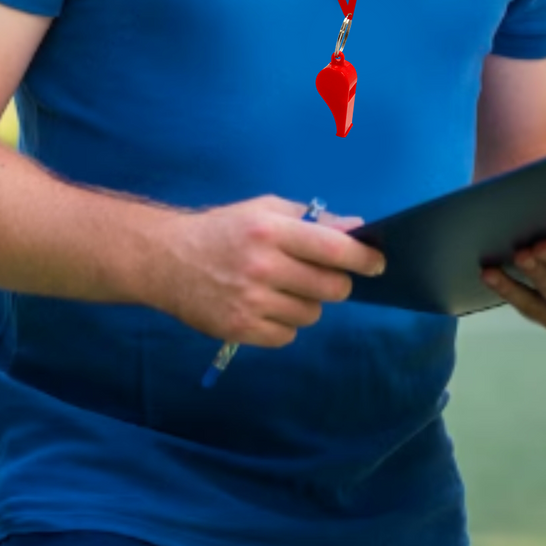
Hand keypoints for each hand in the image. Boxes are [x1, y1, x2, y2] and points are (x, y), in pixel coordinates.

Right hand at [157, 196, 384, 348]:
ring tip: (284, 288)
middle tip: (326, 276)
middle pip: (330, 287)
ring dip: (308, 302)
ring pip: (312, 314)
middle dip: (337, 283)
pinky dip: (285, 323)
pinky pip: (288, 335)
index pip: (331, 247)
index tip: (377, 263)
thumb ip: (309, 219)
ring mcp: (251, 302)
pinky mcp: (240, 329)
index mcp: (270, 230)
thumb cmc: (223, 229)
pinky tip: (267, 306)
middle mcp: (262, 266)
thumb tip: (353, 229)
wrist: (167, 260)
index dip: (361, 258)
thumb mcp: (263, 209)